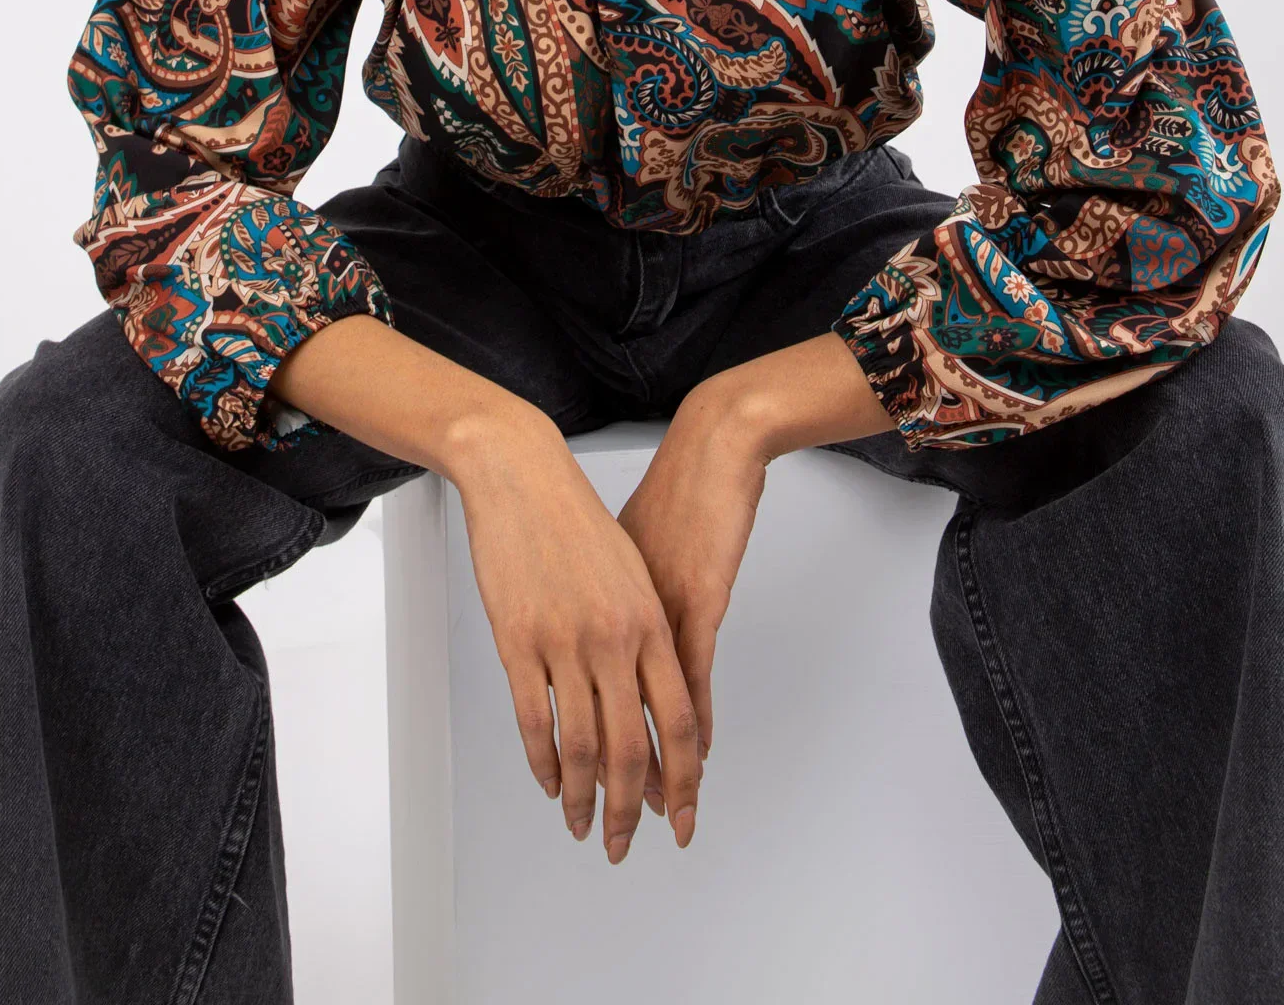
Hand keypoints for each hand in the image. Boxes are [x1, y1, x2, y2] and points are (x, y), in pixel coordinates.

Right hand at [452, 412, 702, 863]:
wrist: (524, 474)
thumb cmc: (578, 520)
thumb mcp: (631, 574)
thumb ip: (646, 634)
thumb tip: (654, 696)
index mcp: (651, 619)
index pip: (679, 718)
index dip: (684, 776)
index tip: (682, 814)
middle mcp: (615, 636)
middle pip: (632, 746)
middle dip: (631, 807)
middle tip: (624, 843)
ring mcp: (565, 640)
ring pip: (581, 743)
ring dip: (582, 796)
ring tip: (581, 824)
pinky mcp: (518, 639)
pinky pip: (534, 719)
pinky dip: (543, 760)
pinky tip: (549, 782)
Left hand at [614, 383, 771, 782]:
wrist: (708, 447)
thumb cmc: (669, 491)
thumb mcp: (625, 550)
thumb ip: (616, 598)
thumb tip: (607, 636)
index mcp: (595, 607)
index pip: (574, 700)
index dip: (577, 759)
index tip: (576, 801)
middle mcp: (615, 618)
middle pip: (607, 721)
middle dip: (613, 787)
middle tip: (615, 835)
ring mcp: (653, 612)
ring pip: (646, 712)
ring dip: (657, 772)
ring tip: (662, 814)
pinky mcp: (695, 601)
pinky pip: (688, 679)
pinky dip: (690, 724)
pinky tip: (696, 756)